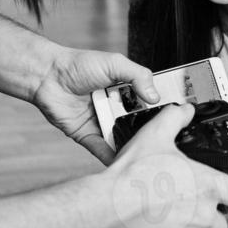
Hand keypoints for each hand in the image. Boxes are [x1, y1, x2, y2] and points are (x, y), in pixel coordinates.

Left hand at [32, 47, 157, 162]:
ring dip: (133, 147)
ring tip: (150, 158)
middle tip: (168, 143)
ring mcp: (102, 123)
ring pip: (122, 139)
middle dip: (150, 133)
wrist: (48, 76)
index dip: (162, 111)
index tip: (179, 119)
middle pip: (138, 125)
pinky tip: (125, 164)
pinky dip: (112, 157)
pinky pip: (102, 150)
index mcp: (125, 90)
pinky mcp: (87, 136)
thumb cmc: (79, 64)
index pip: (149, 103)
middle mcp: (116, 109)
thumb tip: (155, 97)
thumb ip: (138, 76)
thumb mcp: (115, 63)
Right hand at [105, 102, 227, 227]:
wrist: (111, 205)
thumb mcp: (156, 134)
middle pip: (223, 222)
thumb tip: (184, 110)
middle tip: (192, 204)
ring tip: (174, 216)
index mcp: (208, 184)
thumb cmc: (134, 175)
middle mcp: (204, 210)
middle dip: (210, 216)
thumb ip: (174, 117)